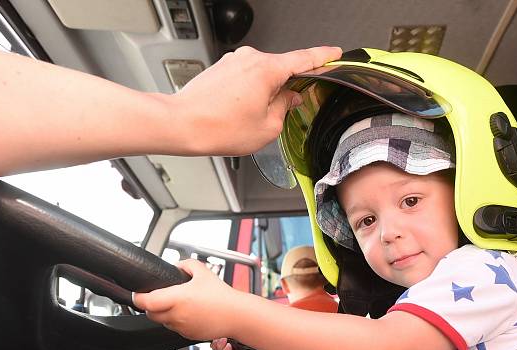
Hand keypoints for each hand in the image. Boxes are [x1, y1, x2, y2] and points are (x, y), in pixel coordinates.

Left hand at [132, 258, 239, 339]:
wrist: (236, 315)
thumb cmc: (222, 296)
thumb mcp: (203, 272)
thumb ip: (186, 264)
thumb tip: (176, 266)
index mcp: (177, 299)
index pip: (146, 302)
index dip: (139, 297)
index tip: (139, 293)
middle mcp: (177, 315)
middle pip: (150, 314)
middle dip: (150, 305)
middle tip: (156, 297)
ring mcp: (181, 327)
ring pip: (162, 322)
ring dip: (163, 314)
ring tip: (177, 304)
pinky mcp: (188, 335)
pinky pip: (174, 328)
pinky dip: (175, 321)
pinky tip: (188, 313)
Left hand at [170, 45, 340, 155]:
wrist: (182, 124)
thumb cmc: (219, 127)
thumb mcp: (267, 128)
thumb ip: (285, 108)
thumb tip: (289, 98)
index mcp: (267, 69)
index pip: (304, 58)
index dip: (323, 56)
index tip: (335, 53)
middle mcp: (250, 58)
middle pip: (282, 70)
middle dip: (286, 90)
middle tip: (283, 113)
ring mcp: (234, 61)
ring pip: (262, 76)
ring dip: (264, 94)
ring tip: (251, 119)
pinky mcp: (222, 68)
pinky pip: (245, 77)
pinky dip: (249, 93)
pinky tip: (240, 113)